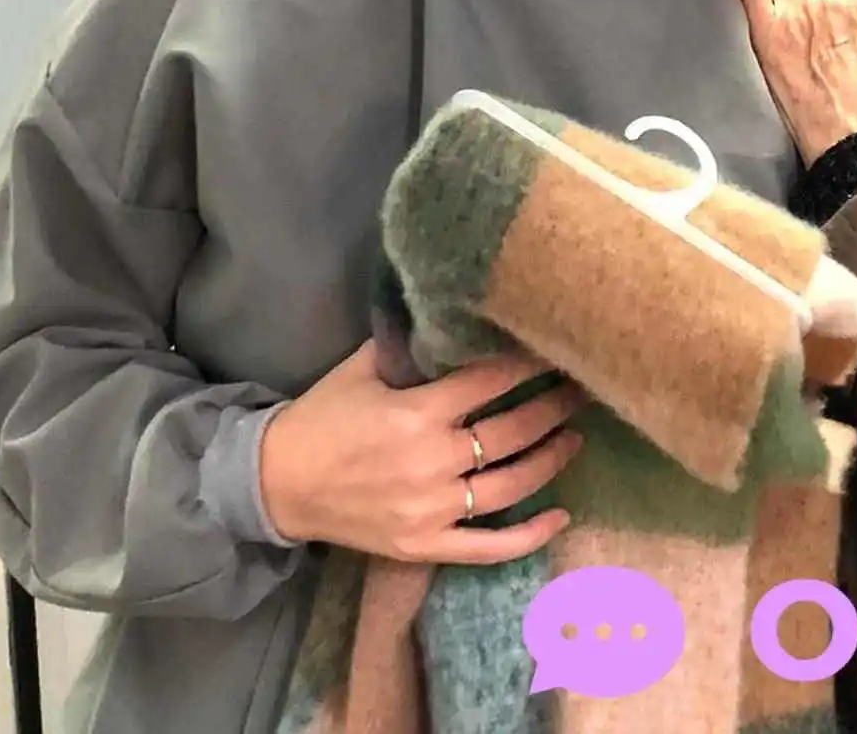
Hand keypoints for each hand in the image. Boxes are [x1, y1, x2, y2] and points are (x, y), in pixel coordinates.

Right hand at [258, 342, 585, 564]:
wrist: (276, 485)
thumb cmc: (322, 417)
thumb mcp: (364, 367)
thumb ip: (410, 342)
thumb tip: (451, 309)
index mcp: (417, 413)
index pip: (490, 382)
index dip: (527, 364)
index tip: (554, 349)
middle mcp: (431, 463)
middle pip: (512, 432)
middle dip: (552, 406)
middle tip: (580, 386)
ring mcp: (431, 510)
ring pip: (510, 485)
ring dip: (550, 458)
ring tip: (574, 434)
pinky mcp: (424, 546)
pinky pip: (488, 547)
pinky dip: (528, 537)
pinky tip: (561, 516)